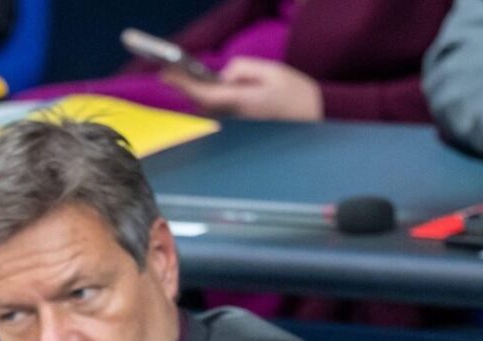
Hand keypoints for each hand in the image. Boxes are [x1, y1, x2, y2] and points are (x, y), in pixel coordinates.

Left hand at [161, 57, 323, 121]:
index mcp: (243, 101)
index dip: (182, 84)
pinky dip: (219, 101)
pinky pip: (224, 112)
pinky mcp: (244, 129)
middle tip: (180, 74)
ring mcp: (240, 126)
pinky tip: (231, 94)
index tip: (166, 75)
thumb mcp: (272, 70)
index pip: (204, 93)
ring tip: (222, 85)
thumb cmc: (297, 95)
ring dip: (209, 94)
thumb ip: (242, 69)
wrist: (316, 121)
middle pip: (204, 102)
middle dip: (194, 88)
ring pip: (214, 107)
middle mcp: (238, 117)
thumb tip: (223, 76)